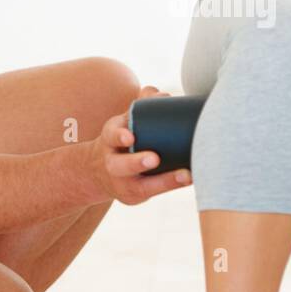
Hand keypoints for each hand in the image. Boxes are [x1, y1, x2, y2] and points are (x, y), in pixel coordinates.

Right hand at [86, 85, 192, 205]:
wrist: (99, 171)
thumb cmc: (121, 140)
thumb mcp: (124, 121)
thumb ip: (143, 104)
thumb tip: (163, 95)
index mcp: (110, 139)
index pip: (111, 135)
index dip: (119, 136)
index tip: (130, 137)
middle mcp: (112, 163)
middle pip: (120, 165)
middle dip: (136, 162)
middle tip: (154, 159)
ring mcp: (123, 183)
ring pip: (141, 186)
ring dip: (164, 181)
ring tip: (185, 175)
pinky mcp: (135, 196)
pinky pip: (154, 193)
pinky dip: (172, 186)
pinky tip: (191, 179)